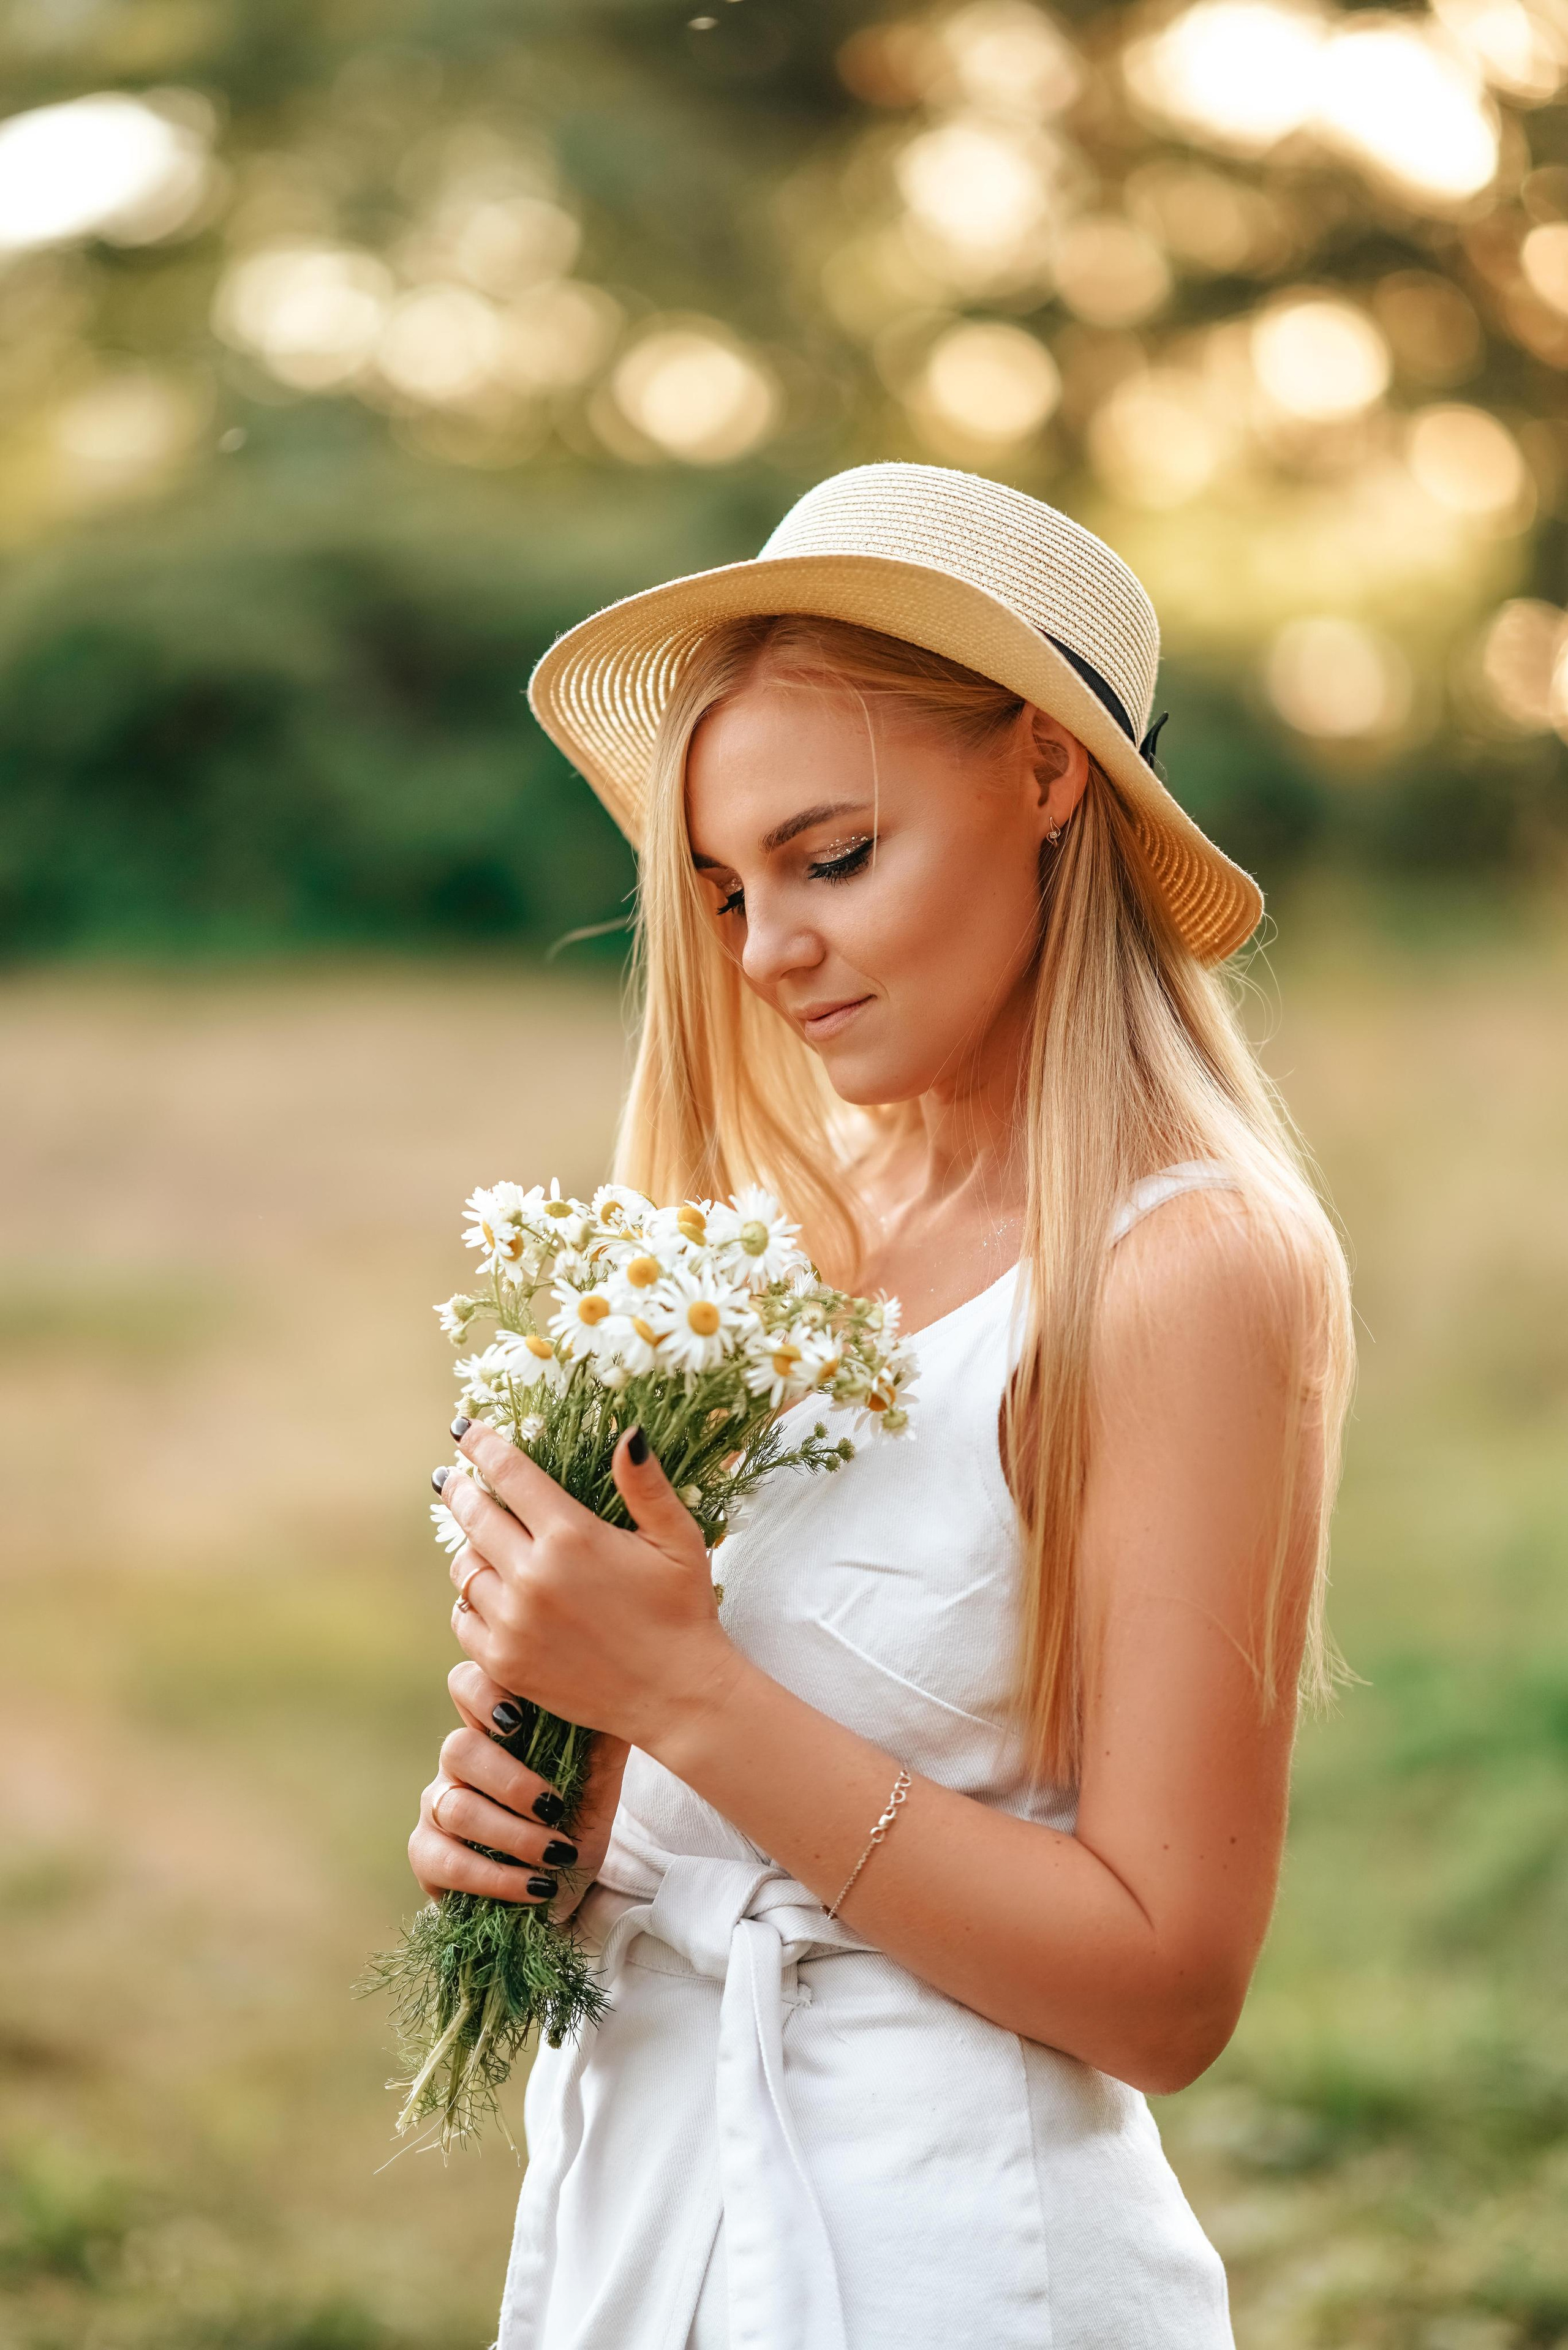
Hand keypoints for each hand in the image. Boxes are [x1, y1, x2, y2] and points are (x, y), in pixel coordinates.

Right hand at [408, 1662, 629, 1907]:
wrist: (563, 1885)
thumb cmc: (576, 1817)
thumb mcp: (598, 1776)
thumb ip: (599, 1735)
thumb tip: (616, 1689)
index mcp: (495, 1727)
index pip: (466, 1684)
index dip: (482, 1694)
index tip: (519, 1721)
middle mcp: (458, 1760)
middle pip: (459, 1748)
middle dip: (512, 1783)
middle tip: (554, 1808)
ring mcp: (436, 1805)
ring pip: (456, 1809)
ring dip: (515, 1836)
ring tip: (559, 1855)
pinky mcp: (426, 1855)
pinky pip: (446, 1863)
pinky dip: (497, 1879)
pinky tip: (536, 1887)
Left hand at [440, 1423, 743, 1755]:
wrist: (676, 1695)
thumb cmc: (682, 1610)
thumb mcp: (677, 1539)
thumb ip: (645, 1485)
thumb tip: (628, 1432)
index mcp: (571, 1536)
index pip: (509, 1473)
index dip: (482, 1446)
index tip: (465, 1431)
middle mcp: (532, 1576)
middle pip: (474, 1517)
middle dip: (461, 1491)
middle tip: (452, 1478)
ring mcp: (513, 1622)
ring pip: (466, 1569)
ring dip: (469, 1548)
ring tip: (477, 1539)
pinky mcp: (505, 1662)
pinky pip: (464, 1619)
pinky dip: (470, 1601)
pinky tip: (485, 1593)